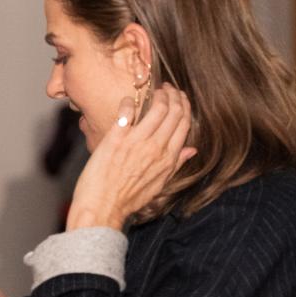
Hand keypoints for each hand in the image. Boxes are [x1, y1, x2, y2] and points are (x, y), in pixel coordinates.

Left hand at [66, 84, 195, 230]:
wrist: (103, 208)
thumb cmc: (128, 199)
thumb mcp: (159, 185)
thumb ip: (176, 164)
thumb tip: (192, 150)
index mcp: (168, 158)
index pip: (184, 124)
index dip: (184, 106)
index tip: (180, 98)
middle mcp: (156, 148)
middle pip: (173, 112)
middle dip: (174, 95)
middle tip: (168, 88)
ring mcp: (136, 142)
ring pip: (157, 108)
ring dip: (158, 94)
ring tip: (154, 90)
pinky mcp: (116, 139)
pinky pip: (127, 112)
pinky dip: (129, 102)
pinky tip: (128, 100)